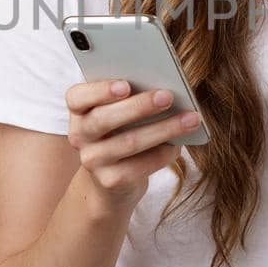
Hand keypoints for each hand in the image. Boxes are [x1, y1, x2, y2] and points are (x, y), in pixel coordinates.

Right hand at [65, 79, 200, 207]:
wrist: (113, 182)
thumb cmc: (123, 133)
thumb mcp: (121, 114)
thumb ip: (134, 98)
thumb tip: (166, 90)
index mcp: (79, 110)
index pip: (77, 97)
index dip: (100, 90)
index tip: (126, 85)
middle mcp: (80, 135)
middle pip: (104, 119)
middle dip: (139, 106)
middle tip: (168, 96)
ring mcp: (93, 161)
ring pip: (129, 142)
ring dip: (164, 129)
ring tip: (190, 119)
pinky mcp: (110, 181)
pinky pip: (141, 165)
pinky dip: (164, 153)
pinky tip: (180, 145)